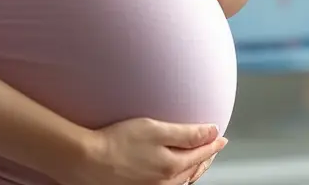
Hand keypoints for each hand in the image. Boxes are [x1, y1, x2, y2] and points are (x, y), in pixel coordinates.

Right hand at [58, 118, 226, 184]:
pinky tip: (176, 173)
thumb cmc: (117, 142)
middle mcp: (166, 182)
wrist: (87, 161)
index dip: (213, 143)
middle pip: (194, 169)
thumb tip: (212, 132)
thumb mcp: (155, 129)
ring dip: (195, 169)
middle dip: (206, 156)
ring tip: (200, 159)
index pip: (201, 153)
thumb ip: (187, 133)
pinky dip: (180, 178)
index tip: (221, 137)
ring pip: (183, 180)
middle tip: (214, 146)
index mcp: (173, 166)